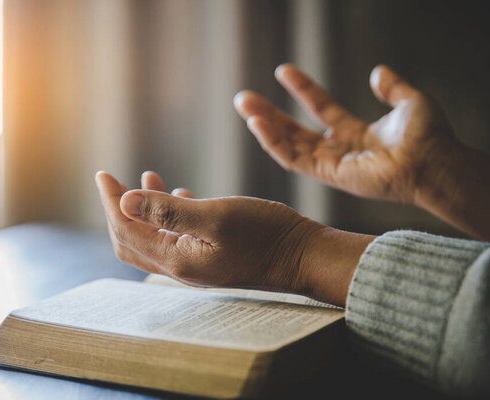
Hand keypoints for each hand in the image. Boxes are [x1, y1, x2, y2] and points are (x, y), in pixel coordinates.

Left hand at [96, 171, 373, 305]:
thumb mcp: (216, 216)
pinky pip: (177, 238)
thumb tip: (124, 202)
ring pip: (154, 238)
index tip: (103, 174)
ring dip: (143, 211)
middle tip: (114, 181)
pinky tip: (181, 195)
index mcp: (176, 259)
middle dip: (119, 209)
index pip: (126, 230)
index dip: (111, 201)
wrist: (304, 257)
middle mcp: (181, 267)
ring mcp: (196, 265)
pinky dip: (169, 217)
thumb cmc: (266, 234)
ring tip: (148, 178)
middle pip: (132, 240)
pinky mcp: (211, 258)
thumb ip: (169, 211)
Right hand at [234, 64, 455, 203]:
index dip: (302, 89)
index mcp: (355, 133)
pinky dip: (274, 143)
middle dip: (269, 113)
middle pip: (295, 130)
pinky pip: (294, 159)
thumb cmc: (428, 137)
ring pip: (288, 144)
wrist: (433, 161)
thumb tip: (377, 71)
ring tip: (244, 106)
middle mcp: (339, 149)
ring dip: (265, 126)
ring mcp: (331, 163)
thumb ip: (392, 87)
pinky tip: (258, 125)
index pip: (321, 109)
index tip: (283, 70)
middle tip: (243, 98)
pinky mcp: (328, 174)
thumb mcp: (409, 102)